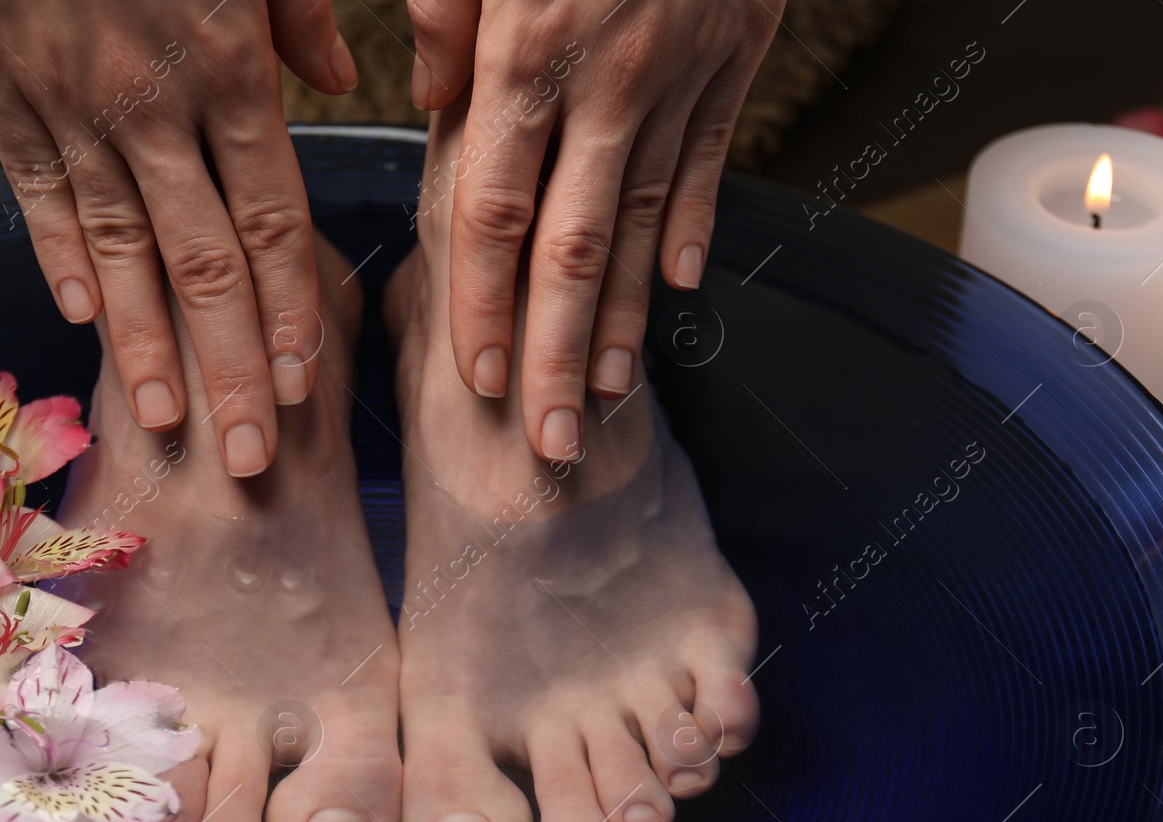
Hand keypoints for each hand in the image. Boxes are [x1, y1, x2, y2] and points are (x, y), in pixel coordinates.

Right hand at [0, 0, 359, 475]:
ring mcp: (68, 102)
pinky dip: (59, 256)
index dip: (288, 314)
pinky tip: (84, 320)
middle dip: (231, 369)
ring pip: (118, 248)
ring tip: (169, 423)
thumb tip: (339, 81)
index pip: (270, 223)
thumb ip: (302, 13)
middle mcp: (154, 106)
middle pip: (203, 264)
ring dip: (145, 344)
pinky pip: (35, 189)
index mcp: (229, 71)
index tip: (303, 389)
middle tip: (251, 458)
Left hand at [408, 0, 778, 460]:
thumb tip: (429, 95)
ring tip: (609, 390)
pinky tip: (680, 287)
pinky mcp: (732, 54)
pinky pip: (709, 156)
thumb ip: (446, 13)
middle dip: (558, 355)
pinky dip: (695, 225)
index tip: (480, 379)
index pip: (495, 213)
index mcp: (525, 58)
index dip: (485, 304)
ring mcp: (675, 77)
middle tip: (551, 439)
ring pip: (645, 219)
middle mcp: (604, 87)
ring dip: (627, 313)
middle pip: (573, 249)